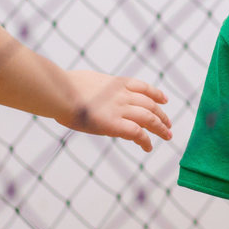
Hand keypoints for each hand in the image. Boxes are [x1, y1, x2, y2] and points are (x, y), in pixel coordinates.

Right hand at [56, 70, 171, 151]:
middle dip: (161, 115)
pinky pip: (137, 133)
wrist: (60, 93)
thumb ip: (99, 88)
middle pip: (150, 104)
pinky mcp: (114, 124)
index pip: (143, 87)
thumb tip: (96, 91)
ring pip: (149, 118)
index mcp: (116, 83)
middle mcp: (123, 95)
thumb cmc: (64, 87)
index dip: (156, 94)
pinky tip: (148, 147)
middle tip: (168, 124)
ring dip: (160, 128)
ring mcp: (120, 109)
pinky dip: (146, 141)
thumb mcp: (88, 80)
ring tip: (167, 135)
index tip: (164, 99)